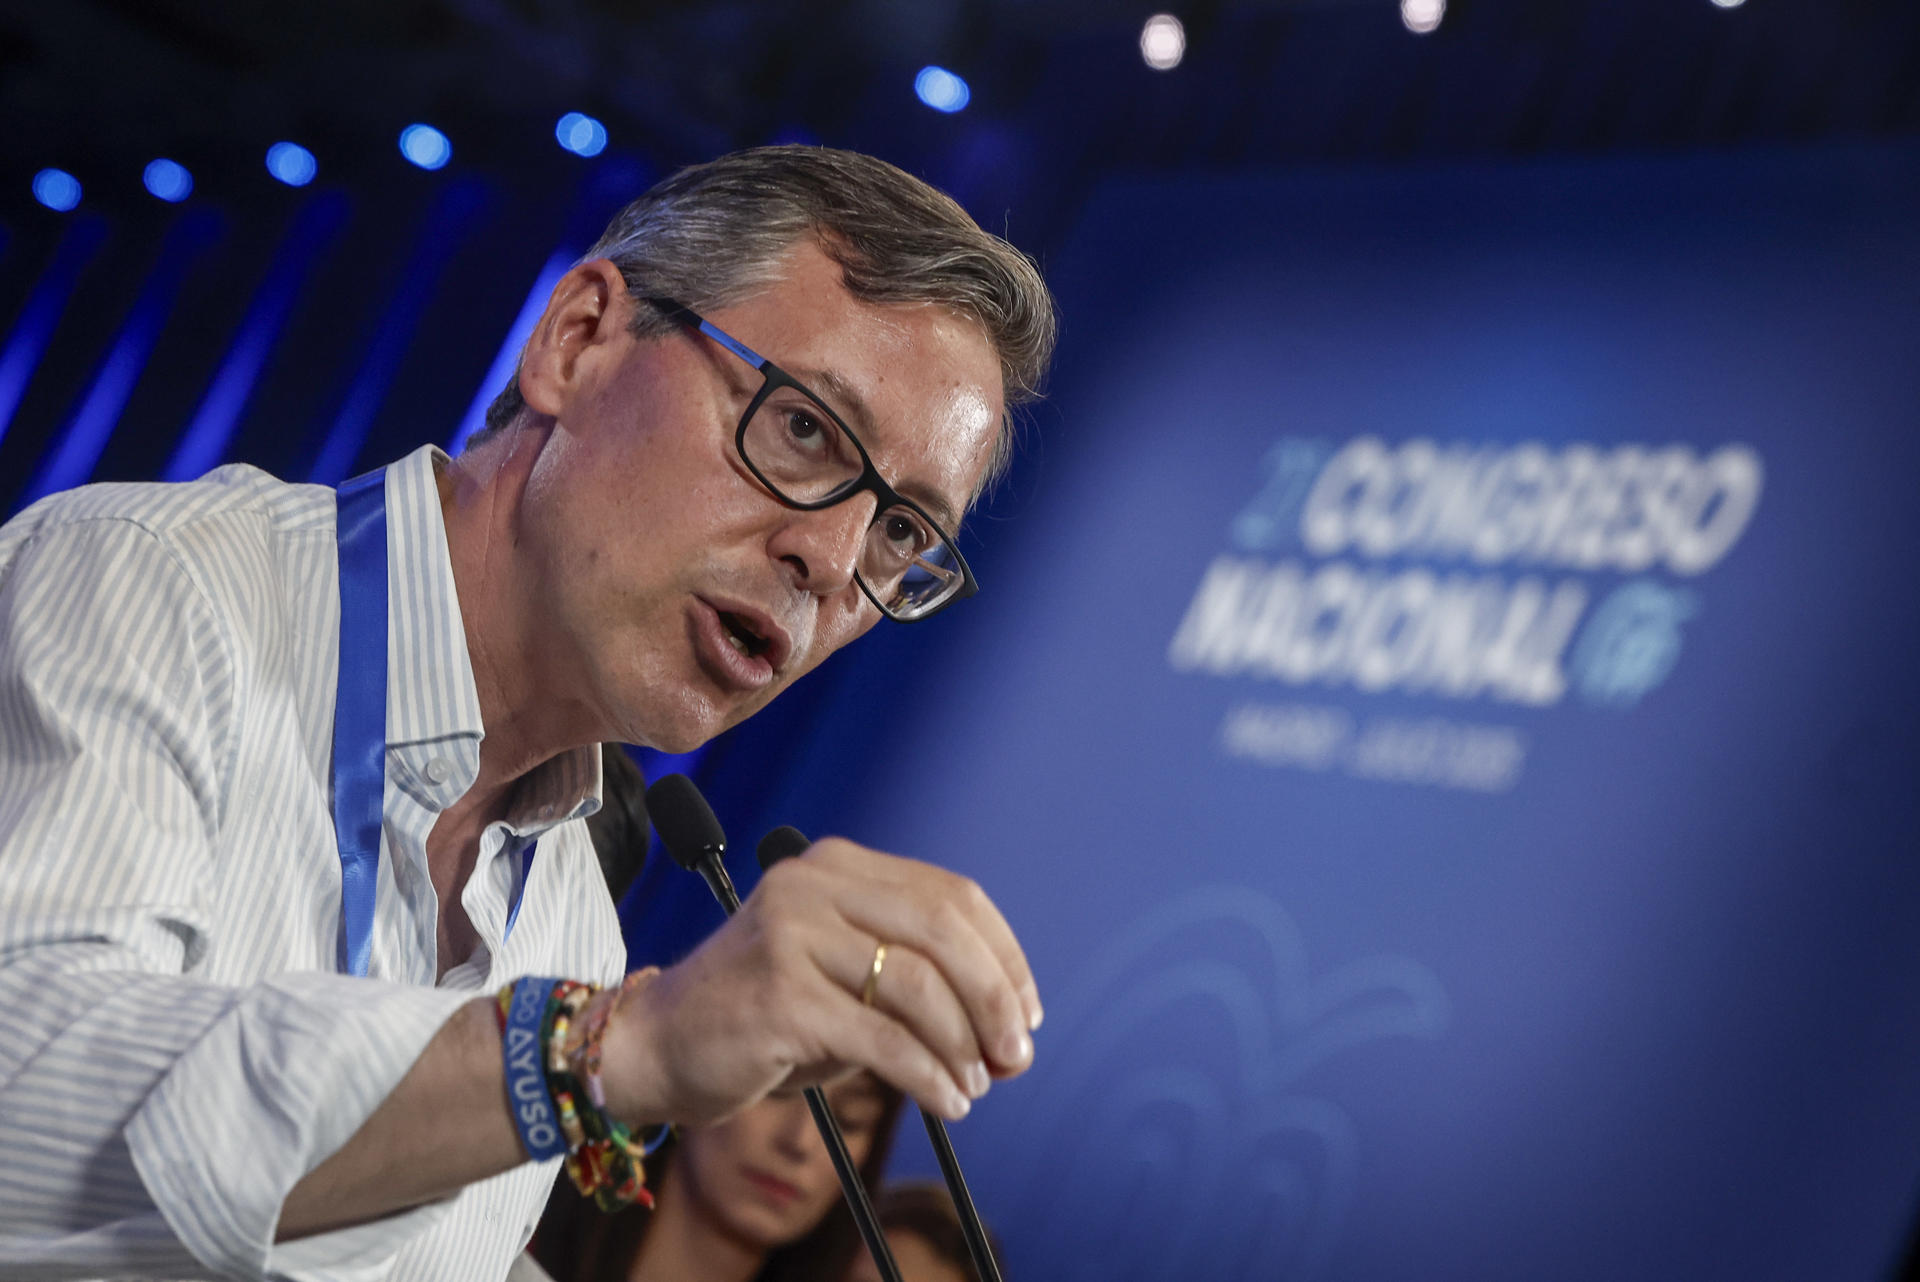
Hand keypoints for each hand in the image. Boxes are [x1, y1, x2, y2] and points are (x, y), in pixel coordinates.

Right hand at [599, 837, 1041, 1124]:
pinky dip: (929, 1076)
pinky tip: (948, 1101)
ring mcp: (792, 934)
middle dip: (994, 998)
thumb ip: (913, 982)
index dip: (1002, 954)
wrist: (656, 1046)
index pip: (949, 895)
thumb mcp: (842, 977)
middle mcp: (812, 885)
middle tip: (1016, 1054)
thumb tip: (1009, 1030)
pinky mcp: (780, 996)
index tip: (1028, 1010)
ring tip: (975, 1085)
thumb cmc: (762, 1017)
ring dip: (963, 1046)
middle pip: (942, 930)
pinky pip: (882, 1040)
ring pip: (918, 987)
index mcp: (835, 866)